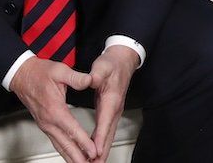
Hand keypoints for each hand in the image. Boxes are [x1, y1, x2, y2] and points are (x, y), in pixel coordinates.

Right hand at [10, 57, 95, 161]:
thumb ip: (76, 77)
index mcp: (55, 109)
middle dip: (78, 157)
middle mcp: (49, 121)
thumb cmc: (40, 73)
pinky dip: (65, 151)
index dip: (83, 142)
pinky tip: (72, 156)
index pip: (71, 129)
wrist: (22, 75)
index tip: (93, 151)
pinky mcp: (45, 125)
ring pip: (60, 146)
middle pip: (65, 144)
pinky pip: (56, 142)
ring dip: (71, 157)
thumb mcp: (60, 70)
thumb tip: (89, 80)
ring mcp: (46, 124)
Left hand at [88, 45, 139, 161]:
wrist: (123, 61)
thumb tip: (90, 79)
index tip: (95, 151)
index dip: (100, 137)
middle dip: (101, 152)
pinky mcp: (111, 113)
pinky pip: (106, 132)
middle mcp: (114, 108)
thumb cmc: (112, 64)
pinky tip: (95, 151)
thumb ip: (96, 74)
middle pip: (108, 135)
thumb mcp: (102, 66)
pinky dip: (101, 144)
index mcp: (111, 99)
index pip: (105, 121)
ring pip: (108, 136)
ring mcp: (114, 112)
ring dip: (102, 151)